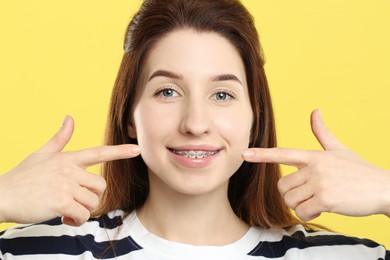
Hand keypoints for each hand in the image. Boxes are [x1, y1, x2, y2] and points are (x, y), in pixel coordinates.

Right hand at [0, 116, 140, 225]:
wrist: (1, 195)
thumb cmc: (22, 176)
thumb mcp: (41, 154)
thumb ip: (59, 139)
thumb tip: (70, 117)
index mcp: (67, 158)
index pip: (98, 152)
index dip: (120, 152)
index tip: (137, 149)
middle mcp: (69, 169)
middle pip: (100, 186)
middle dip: (91, 198)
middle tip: (75, 203)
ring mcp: (66, 185)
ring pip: (93, 201)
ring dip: (83, 211)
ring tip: (67, 212)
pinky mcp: (61, 201)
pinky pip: (82, 214)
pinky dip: (76, 221)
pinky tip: (64, 220)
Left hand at [242, 109, 389, 221]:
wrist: (384, 188)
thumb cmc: (359, 171)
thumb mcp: (339, 149)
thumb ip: (322, 133)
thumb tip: (315, 111)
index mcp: (314, 156)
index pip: (283, 153)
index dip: (262, 155)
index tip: (244, 154)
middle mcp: (314, 167)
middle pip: (282, 186)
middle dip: (292, 194)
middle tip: (310, 194)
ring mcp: (320, 183)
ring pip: (291, 200)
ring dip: (301, 206)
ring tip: (318, 200)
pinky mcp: (326, 199)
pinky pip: (302, 212)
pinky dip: (309, 214)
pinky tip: (324, 209)